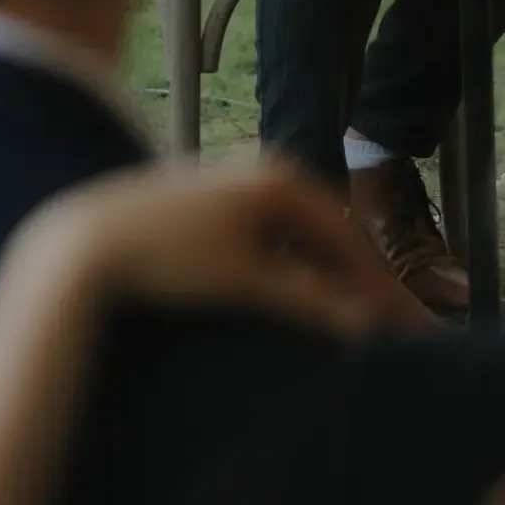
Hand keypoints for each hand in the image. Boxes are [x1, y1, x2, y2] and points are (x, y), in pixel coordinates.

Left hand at [24, 158, 431, 339]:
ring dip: (331, 280)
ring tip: (359, 325)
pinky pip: (278, 239)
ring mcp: (243, 184)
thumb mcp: (247, 281)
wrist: (91, 238)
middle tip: (398, 333)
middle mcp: (268, 171)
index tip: (413, 332)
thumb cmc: (170, 254)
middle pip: (332, 236)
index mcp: (283, 181)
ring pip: (304, 239)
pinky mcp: (221, 205)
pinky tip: (307, 301)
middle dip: (364, 286)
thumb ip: (310, 301)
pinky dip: (299, 270)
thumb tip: (366, 324)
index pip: (351, 243)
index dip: (384, 292)